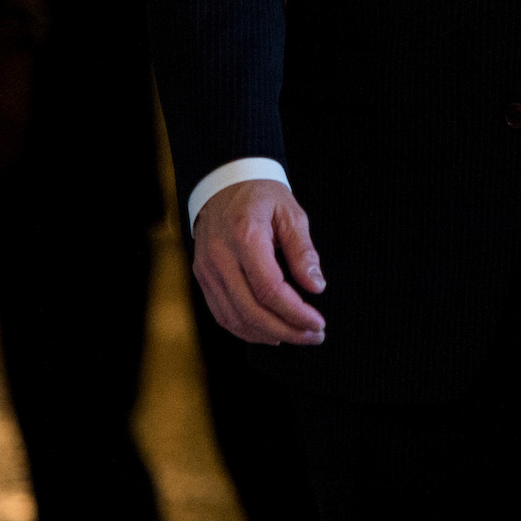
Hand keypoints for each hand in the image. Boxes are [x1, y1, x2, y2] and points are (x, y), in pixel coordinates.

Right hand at [191, 179, 326, 344]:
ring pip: (234, 318)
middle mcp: (220, 258)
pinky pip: (221, 313)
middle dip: (286, 330)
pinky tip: (267, 333)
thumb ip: (304, 251)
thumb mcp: (291, 213)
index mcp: (245, 238)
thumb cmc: (261, 196)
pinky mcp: (202, 277)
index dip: (295, 313)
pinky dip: (244, 329)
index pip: (270, 290)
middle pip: (251, 310)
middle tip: (313, 336)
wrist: (224, 183)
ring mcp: (207, 270)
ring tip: (296, 336)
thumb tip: (316, 286)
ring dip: (266, 335)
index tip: (318, 324)